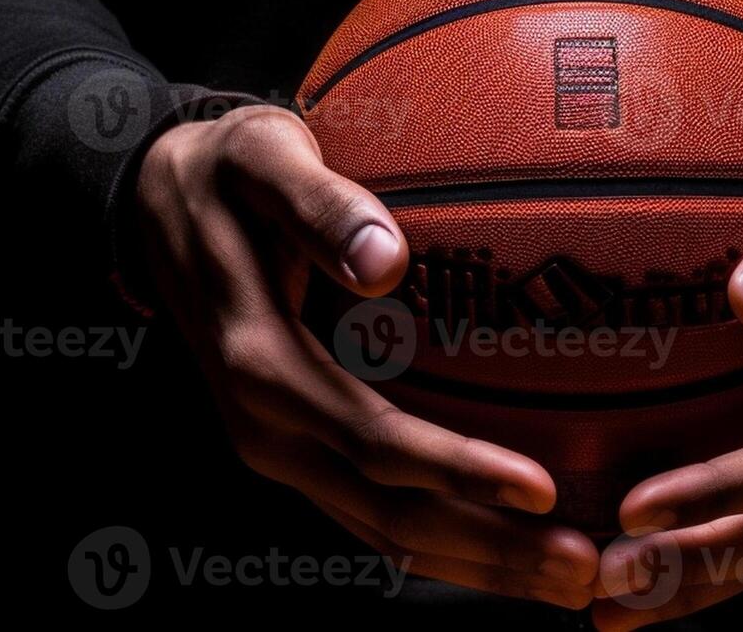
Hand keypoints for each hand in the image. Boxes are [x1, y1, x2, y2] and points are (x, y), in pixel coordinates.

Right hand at [132, 106, 597, 607]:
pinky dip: (445, 544)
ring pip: (384, 533)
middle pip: (389, 515)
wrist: (157, 201)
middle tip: (584, 571)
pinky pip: (373, 515)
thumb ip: (321, 206)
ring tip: (569, 583)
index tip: (542, 489)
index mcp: (260, 366)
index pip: (374, 441)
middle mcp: (267, 427)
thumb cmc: (229, 170)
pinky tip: (512, 550)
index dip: (458, 472)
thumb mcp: (265, 158)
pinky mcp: (297, 448)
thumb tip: (386, 258)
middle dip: (489, 550)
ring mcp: (280, 447)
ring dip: (477, 564)